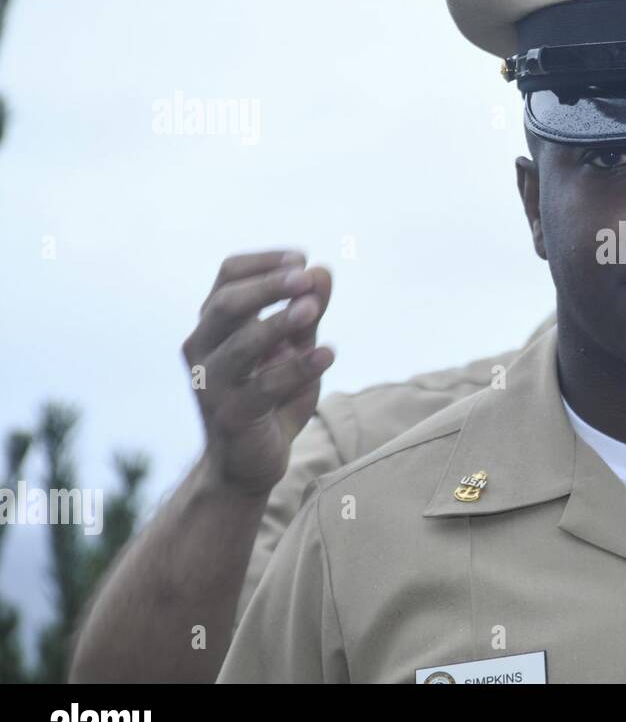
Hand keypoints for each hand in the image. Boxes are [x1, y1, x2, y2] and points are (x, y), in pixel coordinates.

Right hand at [182, 250, 333, 494]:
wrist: (249, 463)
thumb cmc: (271, 397)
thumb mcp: (295, 349)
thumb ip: (308, 313)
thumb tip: (323, 271)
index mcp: (214, 325)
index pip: (227, 277)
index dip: (263, 263)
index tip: (302, 258)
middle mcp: (202, 350)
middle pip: (225, 304)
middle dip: (267, 286)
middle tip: (306, 276)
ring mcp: (211, 384)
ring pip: (241, 345)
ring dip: (279, 322)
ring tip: (314, 309)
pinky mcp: (231, 416)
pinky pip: (264, 387)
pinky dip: (297, 368)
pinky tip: (327, 354)